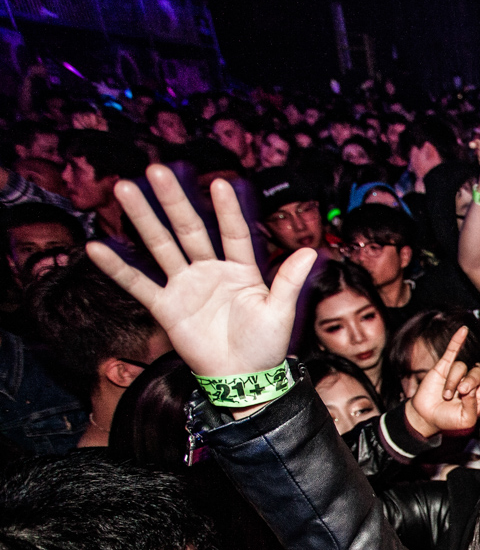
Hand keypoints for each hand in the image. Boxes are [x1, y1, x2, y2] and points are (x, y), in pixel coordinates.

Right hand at [87, 165, 316, 395]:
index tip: (219, 183)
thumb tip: (311, 250)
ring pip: (161, 246)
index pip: (233, 232)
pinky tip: (98, 248)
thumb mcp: (280, 311)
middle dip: (174, 200)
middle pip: (189, 229)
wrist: (242, 378)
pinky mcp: (167, 308)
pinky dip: (118, 268)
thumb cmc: (266, 347)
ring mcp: (186, 287)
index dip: (227, 210)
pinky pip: (139, 284)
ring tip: (125, 189)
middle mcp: (211, 272)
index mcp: (241, 270)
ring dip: (143, 219)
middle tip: (156, 170)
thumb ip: (289, 280)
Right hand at [403, 327, 479, 437]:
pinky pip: (453, 351)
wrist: (426, 417)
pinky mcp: (444, 367)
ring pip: (461, 367)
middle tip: (459, 394)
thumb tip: (471, 389)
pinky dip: (457, 340)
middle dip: (468, 383)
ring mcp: (459, 373)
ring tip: (445, 395)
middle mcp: (473, 382)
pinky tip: (463, 330)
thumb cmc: (448, 421)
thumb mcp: (465, 421)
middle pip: (478, 373)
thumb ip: (472, 407)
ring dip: (452, 382)